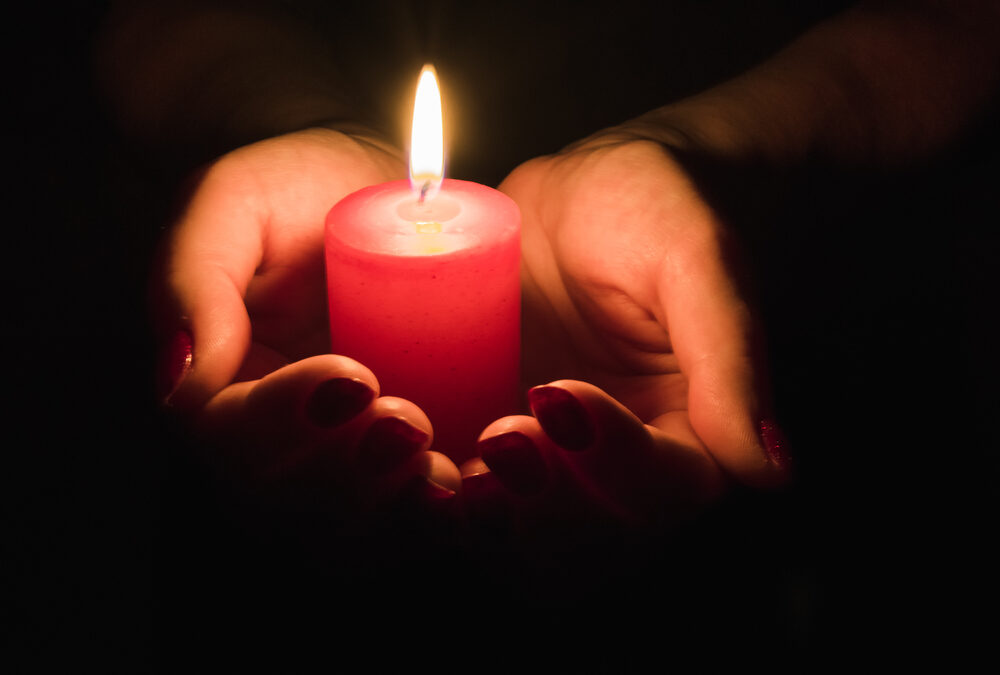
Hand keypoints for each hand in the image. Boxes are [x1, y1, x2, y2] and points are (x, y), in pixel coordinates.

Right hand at [156, 128, 460, 514]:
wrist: (385, 192)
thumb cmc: (301, 188)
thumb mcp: (235, 200)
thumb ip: (195, 273)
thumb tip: (184, 378)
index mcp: (219, 381)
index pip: (226, 434)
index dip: (284, 420)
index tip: (354, 376)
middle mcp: (271, 434)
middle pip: (283, 498)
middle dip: (345, 471)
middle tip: (410, 423)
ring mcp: (334, 455)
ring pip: (340, 528)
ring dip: (390, 507)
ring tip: (443, 465)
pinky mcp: (397, 462)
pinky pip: (402, 522)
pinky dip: (432, 518)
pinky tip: (470, 491)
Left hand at [462, 137, 789, 536]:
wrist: (588, 193)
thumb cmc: (656, 209)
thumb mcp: (698, 257)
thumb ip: (730, 358)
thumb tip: (769, 469)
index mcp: (692, 435)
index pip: (665, 490)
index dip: (613, 462)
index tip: (559, 394)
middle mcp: (623, 469)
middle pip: (593, 544)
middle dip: (543, 508)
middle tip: (499, 440)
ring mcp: (554, 466)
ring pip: (526, 547)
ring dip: (486, 522)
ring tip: (446, 466)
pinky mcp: (492, 447)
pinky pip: (468, 506)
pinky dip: (435, 502)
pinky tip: (403, 459)